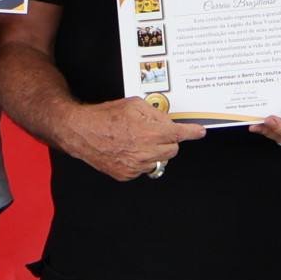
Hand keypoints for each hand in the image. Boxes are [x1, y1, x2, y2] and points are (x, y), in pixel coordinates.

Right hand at [62, 98, 201, 181]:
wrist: (81, 132)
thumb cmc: (105, 116)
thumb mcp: (134, 104)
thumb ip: (155, 114)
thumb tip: (168, 122)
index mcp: (150, 132)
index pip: (180, 135)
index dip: (192, 133)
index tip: (199, 132)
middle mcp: (146, 151)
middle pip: (172, 149)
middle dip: (168, 140)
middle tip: (154, 131)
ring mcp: (136, 166)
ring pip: (159, 160)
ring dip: (154, 151)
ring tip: (137, 140)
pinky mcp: (127, 174)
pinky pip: (144, 169)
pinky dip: (141, 160)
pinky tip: (128, 150)